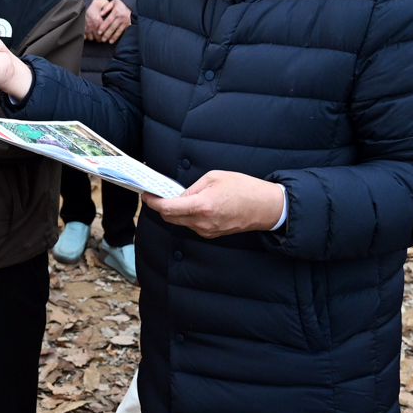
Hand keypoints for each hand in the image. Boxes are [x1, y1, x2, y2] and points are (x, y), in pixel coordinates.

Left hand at [85, 0, 132, 43]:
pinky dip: (118, 36)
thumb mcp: (113, 2)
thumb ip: (106, 7)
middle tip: (102, 39)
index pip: (108, 20)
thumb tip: (100, 14)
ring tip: (108, 42)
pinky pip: (123, 31)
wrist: (132, 5)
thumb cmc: (120, 4)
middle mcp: (121, 17)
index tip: (99, 32)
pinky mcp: (128, 24)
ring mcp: (125, 22)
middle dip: (107, 34)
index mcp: (116, 12)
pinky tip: (114, 40)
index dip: (103, 27)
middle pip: (113, 27)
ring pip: (118, 30)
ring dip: (113, 37)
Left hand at [142, 169, 285, 237]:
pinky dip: (188, 216)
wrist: (265, 207)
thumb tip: (179, 195)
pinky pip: (193, 225)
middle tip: (158, 194)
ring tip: (181, 197)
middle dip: (161, 207)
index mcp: (201, 206)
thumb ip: (192, 187)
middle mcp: (202, 222)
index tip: (147, 195)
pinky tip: (195, 206)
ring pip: (181, 222)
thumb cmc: (244, 189)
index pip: (167, 208)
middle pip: (170, 218)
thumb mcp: (214, 178)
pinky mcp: (212, 234)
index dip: (153, 202)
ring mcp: (207, 231)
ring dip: (176, 211)